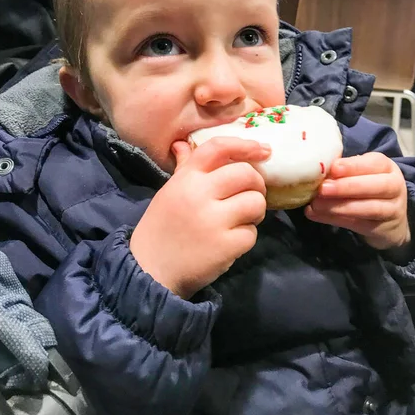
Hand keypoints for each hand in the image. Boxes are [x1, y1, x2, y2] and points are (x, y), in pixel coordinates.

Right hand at [130, 137, 268, 298]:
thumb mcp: (169, 192)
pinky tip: (232, 241)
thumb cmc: (162, 227)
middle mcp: (199, 194)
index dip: (245, 145)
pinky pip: (252, 233)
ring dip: (255, 211)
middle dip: (257, 184)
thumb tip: (183, 144)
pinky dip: (246, 237)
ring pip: (255, 202)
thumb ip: (183, 168)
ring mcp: (213, 220)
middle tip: (251, 194)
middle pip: (245, 173)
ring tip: (243, 219)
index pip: (218, 148)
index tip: (264, 150)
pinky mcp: (225, 246)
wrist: (150, 270)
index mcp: (186, 178)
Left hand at [304, 152, 409, 249]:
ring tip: (316, 205)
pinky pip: (358, 224)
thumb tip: (317, 170)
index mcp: (386, 167)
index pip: (374, 163)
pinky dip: (335, 219)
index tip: (333, 168)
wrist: (388, 220)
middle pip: (375, 186)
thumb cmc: (366, 187)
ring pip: (369, 208)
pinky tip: (316, 215)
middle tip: (322, 189)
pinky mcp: (381, 229)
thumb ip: (343, 170)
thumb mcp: (360, 174)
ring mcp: (392, 209)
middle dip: (346, 187)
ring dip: (339, 206)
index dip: (353, 166)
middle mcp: (394, 186)